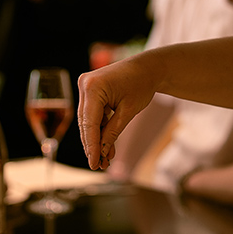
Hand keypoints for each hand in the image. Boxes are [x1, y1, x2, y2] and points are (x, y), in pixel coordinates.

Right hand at [77, 55, 157, 170]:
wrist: (148, 67)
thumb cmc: (141, 85)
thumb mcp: (128, 111)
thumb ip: (112, 132)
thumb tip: (101, 152)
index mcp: (92, 87)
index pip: (89, 123)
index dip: (91, 146)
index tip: (93, 164)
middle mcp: (84, 85)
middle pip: (86, 123)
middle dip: (93, 145)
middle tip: (99, 166)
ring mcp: (86, 87)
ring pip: (88, 121)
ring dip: (97, 139)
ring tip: (105, 160)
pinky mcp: (90, 91)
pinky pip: (93, 114)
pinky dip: (100, 129)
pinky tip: (106, 146)